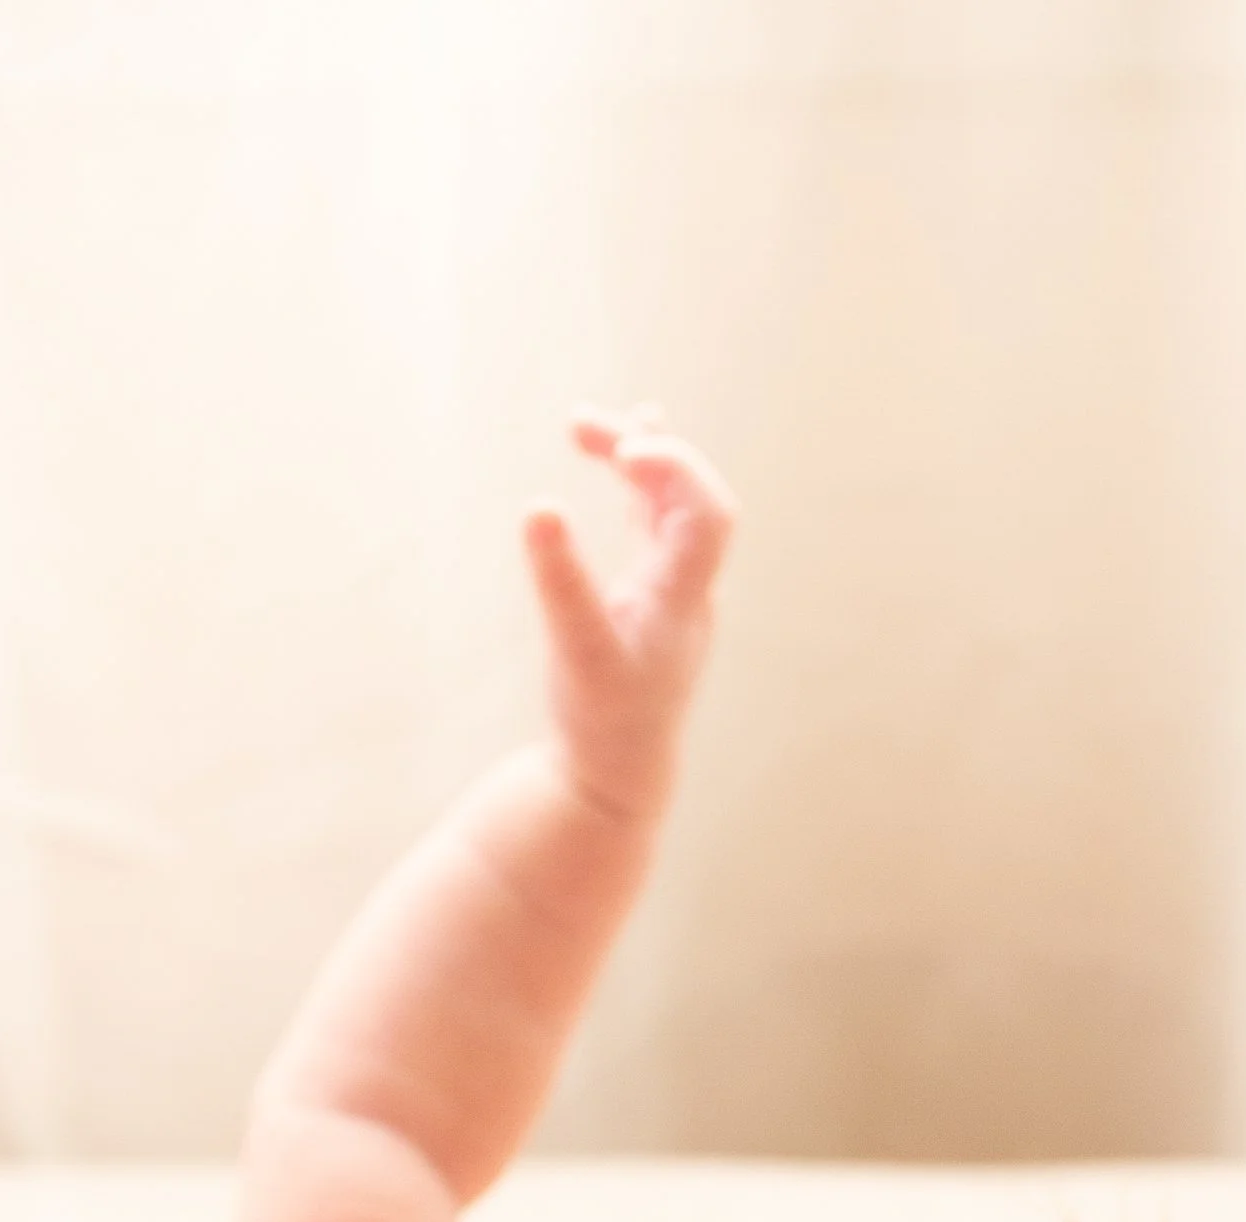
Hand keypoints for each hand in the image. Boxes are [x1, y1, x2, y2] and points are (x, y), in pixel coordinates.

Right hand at [522, 405, 735, 821]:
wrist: (616, 773)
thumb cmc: (600, 720)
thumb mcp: (575, 651)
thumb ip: (560, 580)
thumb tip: (538, 507)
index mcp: (683, 601)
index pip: (707, 513)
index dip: (676, 469)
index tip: (623, 452)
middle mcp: (689, 588)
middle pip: (690, 495)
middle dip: (644, 451)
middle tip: (578, 426)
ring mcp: (672, 587)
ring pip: (670, 503)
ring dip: (634, 457)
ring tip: (581, 423)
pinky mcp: (649, 593)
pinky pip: (657, 521)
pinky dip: (641, 481)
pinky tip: (619, 450)